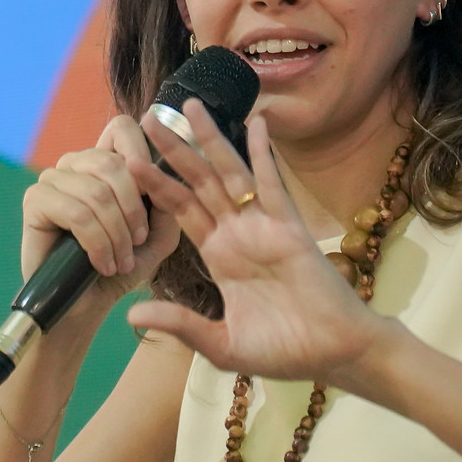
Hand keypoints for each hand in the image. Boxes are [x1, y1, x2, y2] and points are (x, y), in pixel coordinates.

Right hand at [21, 113, 181, 321]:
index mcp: (105, 162)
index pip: (122, 129)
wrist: (86, 305)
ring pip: (97, 192)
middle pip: (113, 164)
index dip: (141, 152)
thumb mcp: (158, 236)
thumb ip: (168, 205)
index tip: (152, 191)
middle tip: (137, 244)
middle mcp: (77, 163)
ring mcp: (53, 179)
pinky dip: (97, 243)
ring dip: (117, 234)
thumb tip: (161, 177)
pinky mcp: (35, 200)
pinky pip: (76, 213)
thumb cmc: (120, 266)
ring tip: (120, 262)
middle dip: (134, 211)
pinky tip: (101, 263)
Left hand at [126, 103, 387, 386]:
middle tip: (146, 117)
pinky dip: (263, 154)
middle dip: (174, 150)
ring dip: (210, 140)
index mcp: (219, 255)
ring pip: (230, 173)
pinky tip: (255, 123)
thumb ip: (180, 326)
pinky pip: (273, 184)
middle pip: (198, 181)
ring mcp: (263, 226)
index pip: (180, 210)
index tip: (127, 160)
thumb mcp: (221, 344)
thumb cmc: (284, 351)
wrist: (334, 355)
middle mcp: (237, 232)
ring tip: (188, 106)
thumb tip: (131, 314)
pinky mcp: (289, 228)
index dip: (155, 185)